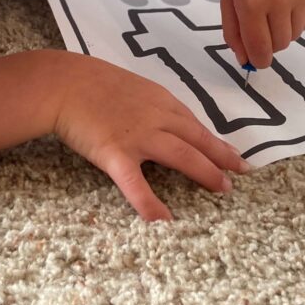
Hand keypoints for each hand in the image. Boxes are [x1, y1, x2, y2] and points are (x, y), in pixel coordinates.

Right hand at [53, 53, 249, 221]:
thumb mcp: (130, 86)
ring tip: (222, 189)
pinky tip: (165, 221)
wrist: (63, 83)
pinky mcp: (116, 154)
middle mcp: (157, 117)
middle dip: (222, 158)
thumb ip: (149, 104)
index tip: (233, 155)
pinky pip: (137, 184)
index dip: (216, 142)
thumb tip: (163, 120)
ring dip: (206, 173)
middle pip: (198, 139)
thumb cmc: (90, 82)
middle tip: (240, 173)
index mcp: (160, 100)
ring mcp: (139, 136)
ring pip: (182, 155)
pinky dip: (151, 204)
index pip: (194, 124)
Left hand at [221, 0, 304, 68]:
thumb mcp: (227, 2)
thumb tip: (244, 60)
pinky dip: (295, 21)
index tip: (255, 59)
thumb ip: (233, 34)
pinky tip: (284, 4)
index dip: (258, 60)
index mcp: (252, 3)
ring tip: (271, 13)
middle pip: (279, 45)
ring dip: (282, 33)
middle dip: (269, 45)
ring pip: (294, 36)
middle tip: (260, 29)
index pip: (260, 48)